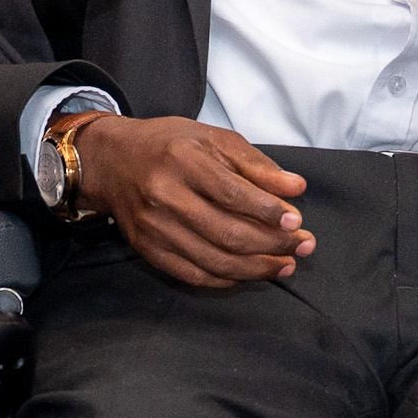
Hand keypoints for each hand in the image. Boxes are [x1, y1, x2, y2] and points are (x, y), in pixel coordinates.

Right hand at [70, 114, 315, 286]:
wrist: (115, 162)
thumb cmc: (171, 145)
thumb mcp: (215, 139)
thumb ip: (256, 165)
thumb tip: (296, 188)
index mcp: (183, 161)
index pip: (233, 194)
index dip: (268, 212)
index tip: (297, 222)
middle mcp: (165, 196)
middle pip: (227, 233)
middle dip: (272, 245)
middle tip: (303, 247)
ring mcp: (154, 228)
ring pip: (214, 260)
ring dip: (256, 268)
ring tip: (286, 265)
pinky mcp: (148, 250)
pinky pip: (194, 274)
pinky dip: (228, 278)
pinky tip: (251, 273)